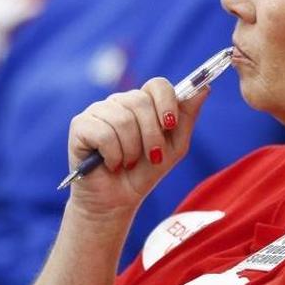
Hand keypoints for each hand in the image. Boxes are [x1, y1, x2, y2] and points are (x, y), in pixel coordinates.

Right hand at [66, 77, 208, 215]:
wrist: (118, 200)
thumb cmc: (145, 171)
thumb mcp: (175, 146)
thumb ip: (187, 117)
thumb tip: (204, 88)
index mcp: (142, 103)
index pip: (157, 84)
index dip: (166, 102)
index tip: (170, 125)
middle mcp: (119, 102)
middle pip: (140, 101)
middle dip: (152, 135)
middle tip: (151, 156)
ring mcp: (98, 111)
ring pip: (122, 119)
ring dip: (132, 150)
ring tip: (128, 163)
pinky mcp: (80, 125)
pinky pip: (103, 133)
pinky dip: (113, 155)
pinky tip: (111, 164)